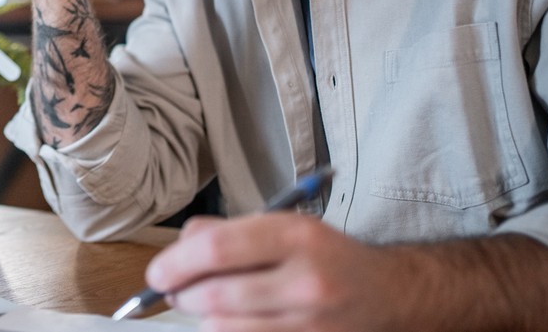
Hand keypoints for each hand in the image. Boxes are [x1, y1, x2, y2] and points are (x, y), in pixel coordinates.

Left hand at [146, 213, 409, 331]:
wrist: (389, 294)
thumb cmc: (324, 256)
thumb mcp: (283, 225)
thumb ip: (227, 231)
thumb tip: (178, 248)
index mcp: (296, 236)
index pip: (216, 249)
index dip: (175, 263)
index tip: (157, 273)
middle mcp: (306, 281)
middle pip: (215, 296)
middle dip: (182, 295)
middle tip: (175, 290)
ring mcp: (310, 323)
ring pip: (223, 328)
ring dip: (203, 318)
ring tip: (208, 304)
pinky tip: (234, 321)